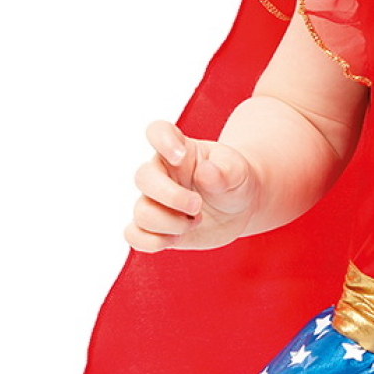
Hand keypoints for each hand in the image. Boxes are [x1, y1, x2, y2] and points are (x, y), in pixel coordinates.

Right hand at [126, 120, 259, 251]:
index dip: (162, 141)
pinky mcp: (155, 227)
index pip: (157, 131)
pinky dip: (152, 242)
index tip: (181, 156)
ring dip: (171, 223)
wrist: (239, 207)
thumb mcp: (239, 171)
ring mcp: (155, 200)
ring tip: (196, 220)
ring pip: (141, 212)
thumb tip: (205, 172)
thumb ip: (225, 170)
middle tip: (198, 206)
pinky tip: (176, 238)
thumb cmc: (235, 181)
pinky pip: (134, 235)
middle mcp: (161, 173)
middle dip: (172, 197)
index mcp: (180, 149)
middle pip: (143, 178)